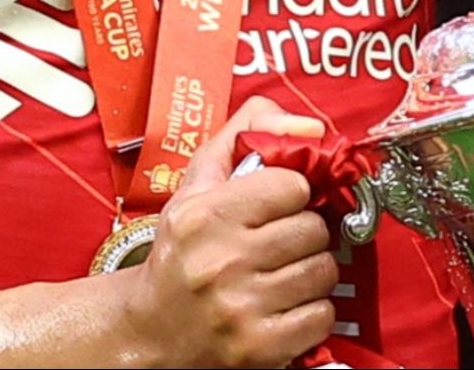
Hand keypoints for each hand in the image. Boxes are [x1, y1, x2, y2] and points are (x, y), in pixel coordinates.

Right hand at [120, 97, 338, 367]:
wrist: (150, 331)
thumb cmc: (181, 251)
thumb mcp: (198, 184)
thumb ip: (246, 133)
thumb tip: (309, 125)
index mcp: (203, 215)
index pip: (294, 185)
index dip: (290, 194)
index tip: (274, 206)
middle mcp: (220, 262)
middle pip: (313, 229)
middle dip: (302, 233)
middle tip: (277, 243)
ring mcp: (240, 309)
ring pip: (323, 271)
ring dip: (309, 272)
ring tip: (280, 274)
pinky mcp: (260, 348)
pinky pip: (322, 315)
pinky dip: (311, 311)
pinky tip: (282, 306)